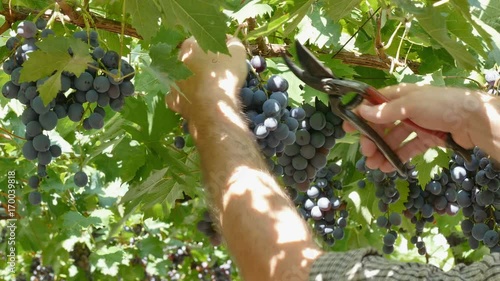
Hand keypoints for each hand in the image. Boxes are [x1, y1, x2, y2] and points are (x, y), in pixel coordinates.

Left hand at [165, 36, 247, 120]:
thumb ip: (233, 42)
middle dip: (202, 61)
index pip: (203, 40)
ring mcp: (173, 81)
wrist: (213, 106)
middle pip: (191, 58)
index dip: (215, 46)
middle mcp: (177, 62)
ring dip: (193, 79)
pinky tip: (195, 99)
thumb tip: (229, 41)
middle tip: (217, 70)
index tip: (226, 54)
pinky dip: (186, 97)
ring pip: (183, 76)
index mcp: (190, 46)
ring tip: (208, 86)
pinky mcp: (174, 100)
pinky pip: (179, 96)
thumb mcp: (237, 52)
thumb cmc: (225, 76)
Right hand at [343, 83, 479, 171]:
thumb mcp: (411, 105)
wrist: (475, 121)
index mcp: (401, 95)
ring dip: (383, 152)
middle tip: (366, 153)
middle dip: (372, 139)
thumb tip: (362, 111)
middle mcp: (407, 109)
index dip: (360, 115)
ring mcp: (418, 125)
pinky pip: (408, 148)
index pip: (375, 104)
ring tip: (375, 166)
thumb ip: (386, 111)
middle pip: (383, 124)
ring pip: (394, 139)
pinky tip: (389, 167)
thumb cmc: (442, 105)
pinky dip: (398, 157)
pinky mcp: (427, 139)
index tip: (347, 128)